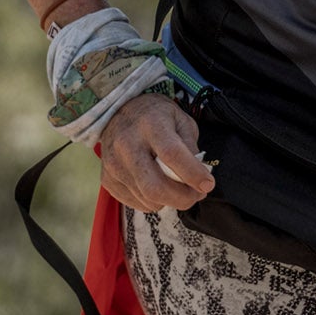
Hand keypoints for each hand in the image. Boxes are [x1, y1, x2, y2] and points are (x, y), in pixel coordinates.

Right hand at [99, 94, 215, 212]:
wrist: (117, 111)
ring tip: (178, 188)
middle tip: (196, 195)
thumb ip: (190, 146)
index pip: (171, 154)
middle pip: (156, 186)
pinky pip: (136, 203)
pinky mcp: (107, 179)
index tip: (208, 185)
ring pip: (147, 199)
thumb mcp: (179, 119)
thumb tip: (198, 177)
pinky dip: (153, 201)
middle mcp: (127, 144)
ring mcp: (114, 164)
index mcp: (150, 124)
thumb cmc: (154, 116)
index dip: (192, 174)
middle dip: (182, 198)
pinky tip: (157, 185)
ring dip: (169, 200)